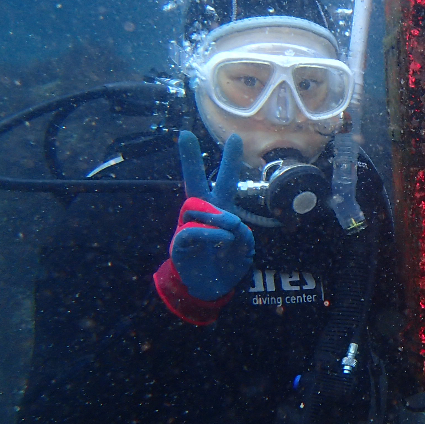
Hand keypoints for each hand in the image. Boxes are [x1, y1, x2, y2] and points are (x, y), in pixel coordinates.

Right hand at [169, 131, 254, 300]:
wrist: (210, 288)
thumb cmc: (227, 262)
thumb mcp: (245, 247)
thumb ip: (242, 232)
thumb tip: (229, 223)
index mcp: (220, 210)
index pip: (225, 181)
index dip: (230, 161)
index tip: (234, 137)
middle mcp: (202, 214)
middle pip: (194, 182)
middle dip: (189, 159)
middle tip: (185, 135)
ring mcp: (188, 226)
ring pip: (197, 207)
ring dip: (217, 217)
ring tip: (230, 228)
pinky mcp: (179, 243)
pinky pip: (192, 230)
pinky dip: (210, 233)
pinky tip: (222, 238)